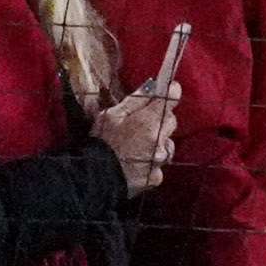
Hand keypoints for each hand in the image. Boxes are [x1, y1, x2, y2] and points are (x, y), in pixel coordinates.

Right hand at [90, 63, 178, 191]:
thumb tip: (152, 87)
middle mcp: (159, 141)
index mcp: (148, 122)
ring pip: (167, 144)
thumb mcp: (111, 115)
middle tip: (141, 123)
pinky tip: (136, 163)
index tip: (170, 89)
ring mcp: (159, 160)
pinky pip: (159, 165)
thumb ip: (135, 100)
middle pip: (170, 122)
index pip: (170, 100)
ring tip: (136, 147)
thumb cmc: (101, 144)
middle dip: (160, 120)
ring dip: (157, 142)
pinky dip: (151, 162)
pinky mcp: (156, 177)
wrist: (94, 178)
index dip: (171, 92)